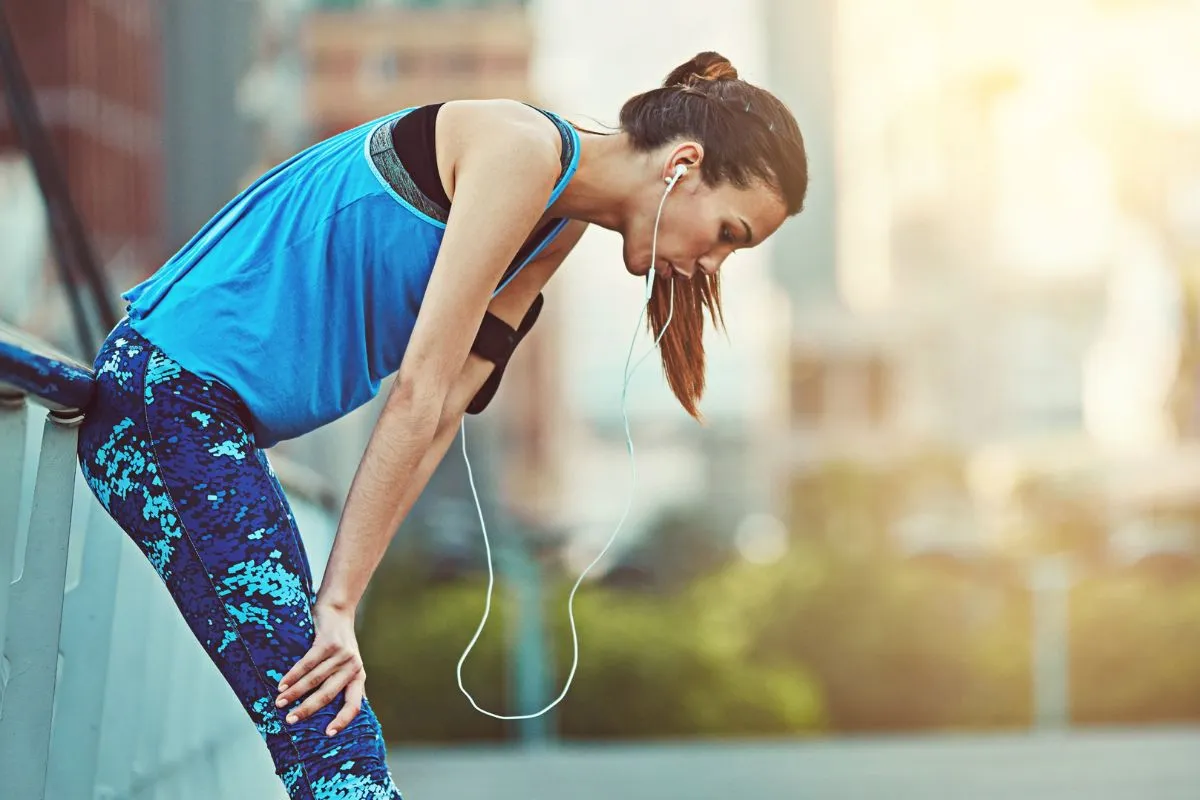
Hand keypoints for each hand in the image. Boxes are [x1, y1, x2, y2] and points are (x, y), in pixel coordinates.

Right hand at [275, 602, 364, 736]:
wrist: (338, 611)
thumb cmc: (339, 644)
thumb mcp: (348, 665)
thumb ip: (345, 686)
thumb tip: (343, 714)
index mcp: (358, 677)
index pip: (355, 704)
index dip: (343, 720)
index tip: (328, 734)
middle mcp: (352, 667)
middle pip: (328, 695)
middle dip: (307, 709)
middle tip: (290, 721)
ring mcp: (341, 654)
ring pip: (315, 680)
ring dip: (294, 693)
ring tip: (280, 703)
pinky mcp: (328, 642)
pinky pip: (308, 663)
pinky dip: (293, 675)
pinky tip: (282, 684)